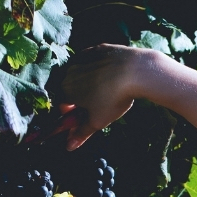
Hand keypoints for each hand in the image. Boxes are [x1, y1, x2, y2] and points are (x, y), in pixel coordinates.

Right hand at [45, 45, 161, 149]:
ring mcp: (83, 57)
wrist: (134, 70)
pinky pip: (93, 61)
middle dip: (79, 98)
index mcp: (65, 89)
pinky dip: (98, 68)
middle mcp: (70, 70)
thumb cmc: (113, 98)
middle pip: (70, 88)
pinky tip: (111, 75)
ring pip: (81, 73)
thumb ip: (81, 133)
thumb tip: (69, 147)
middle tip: (97, 106)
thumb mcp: (97, 121)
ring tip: (107, 91)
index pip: (62, 105)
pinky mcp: (98, 48)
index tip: (83, 118)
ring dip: (88, 83)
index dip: (72, 114)